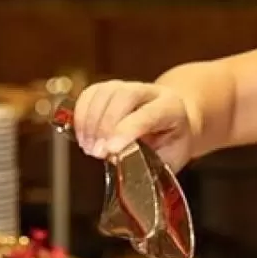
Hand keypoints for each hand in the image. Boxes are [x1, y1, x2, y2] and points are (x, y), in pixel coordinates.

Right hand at [72, 80, 194, 169]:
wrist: (175, 123)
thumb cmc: (172, 144)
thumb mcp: (171, 158)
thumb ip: (151, 162)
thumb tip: (124, 171)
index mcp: (171, 108)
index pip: (148, 114)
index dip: (127, 130)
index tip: (111, 150)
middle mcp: (150, 92)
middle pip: (123, 96)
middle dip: (105, 125)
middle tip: (97, 152)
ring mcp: (128, 86)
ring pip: (104, 92)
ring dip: (89, 120)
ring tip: (88, 147)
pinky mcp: (109, 89)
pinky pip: (90, 93)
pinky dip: (80, 113)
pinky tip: (81, 135)